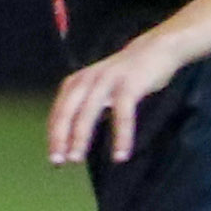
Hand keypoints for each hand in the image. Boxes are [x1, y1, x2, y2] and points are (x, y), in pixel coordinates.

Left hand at [48, 38, 185, 164]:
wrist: (156, 49)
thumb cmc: (124, 77)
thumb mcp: (98, 89)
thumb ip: (84, 108)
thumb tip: (70, 141)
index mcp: (75, 83)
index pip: (58, 114)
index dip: (54, 138)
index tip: (55, 160)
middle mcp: (86, 80)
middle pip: (66, 113)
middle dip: (59, 139)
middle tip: (57, 162)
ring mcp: (106, 81)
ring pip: (88, 113)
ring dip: (80, 138)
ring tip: (76, 159)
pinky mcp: (129, 85)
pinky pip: (122, 114)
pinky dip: (120, 136)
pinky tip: (120, 155)